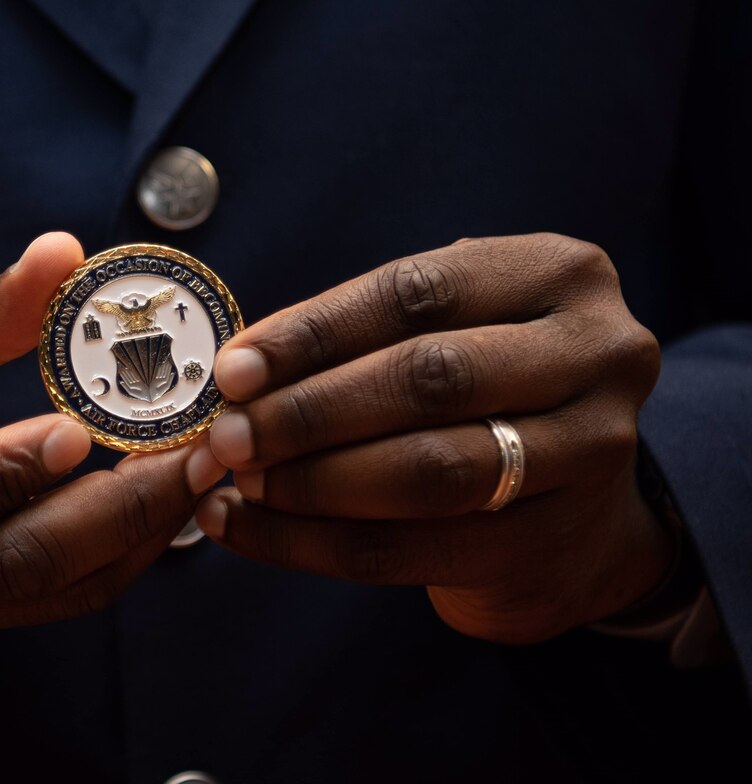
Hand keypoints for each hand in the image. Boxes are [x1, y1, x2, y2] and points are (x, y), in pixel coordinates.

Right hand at [0, 233, 225, 644]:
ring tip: (206, 462)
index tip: (79, 429)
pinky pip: (68, 590)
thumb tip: (63, 256)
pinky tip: (172, 487)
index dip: (1, 484)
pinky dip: (129, 541)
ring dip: (142, 528)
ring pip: (56, 592)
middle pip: (12, 571)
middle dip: (117, 511)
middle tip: (198, 448)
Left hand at [198, 233, 669, 643]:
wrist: (575, 506)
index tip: (234, 369)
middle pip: (430, 379)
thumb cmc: (485, 392)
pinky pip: (412, 550)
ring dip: (313, 482)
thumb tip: (238, 374)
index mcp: (557, 274)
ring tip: (239, 484)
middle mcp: (597, 353)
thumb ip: (360, 339)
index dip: (315, 332)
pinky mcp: (559, 542)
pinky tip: (247, 531)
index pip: (416, 292)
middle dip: (310, 412)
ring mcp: (593, 452)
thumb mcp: (449, 330)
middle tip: (227, 436)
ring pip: (430, 470)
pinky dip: (312, 544)